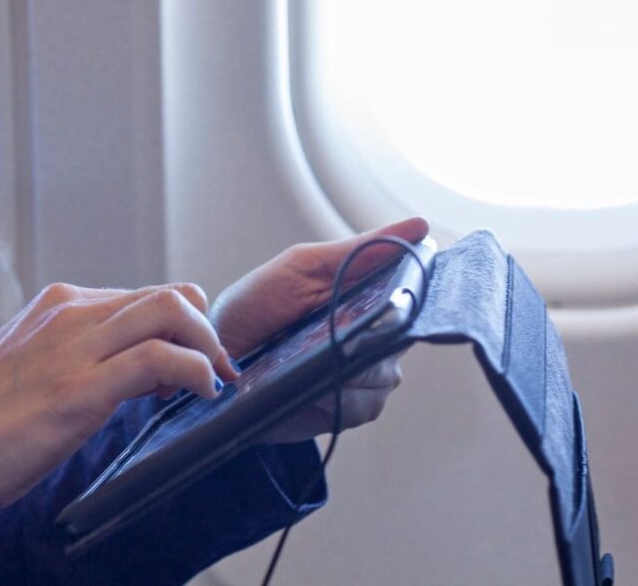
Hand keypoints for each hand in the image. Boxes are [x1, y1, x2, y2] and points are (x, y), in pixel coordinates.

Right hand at [0, 280, 236, 571]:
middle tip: (220, 369)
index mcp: (53, 305)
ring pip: (170, 311)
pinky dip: (196, 370)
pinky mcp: (78, 388)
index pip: (142, 295)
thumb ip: (74, 359)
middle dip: (207, 330)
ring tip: (216, 381)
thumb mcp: (29, 372)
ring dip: (209, 345)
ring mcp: (72, 346)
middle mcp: (66, 312)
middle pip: (167, 295)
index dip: (182, 325)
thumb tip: (126, 372)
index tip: (195, 359)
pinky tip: (200, 394)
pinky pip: (160, 358)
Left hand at [210, 217, 428, 443]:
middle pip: (400, 338)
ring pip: (384, 374)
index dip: (418, 292)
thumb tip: (419, 226)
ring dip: (352, 364)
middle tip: (341, 327)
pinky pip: (363, 404)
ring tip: (313, 354)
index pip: (414, 295)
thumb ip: (358, 249)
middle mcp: (375, 339)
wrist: (218, 356)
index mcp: (368, 299)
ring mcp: (364, 377)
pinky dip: (339, 392)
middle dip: (377, 332)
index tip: (408, 289)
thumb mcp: (303, 266)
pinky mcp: (346, 410)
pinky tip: (313, 383)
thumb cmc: (258, 305)